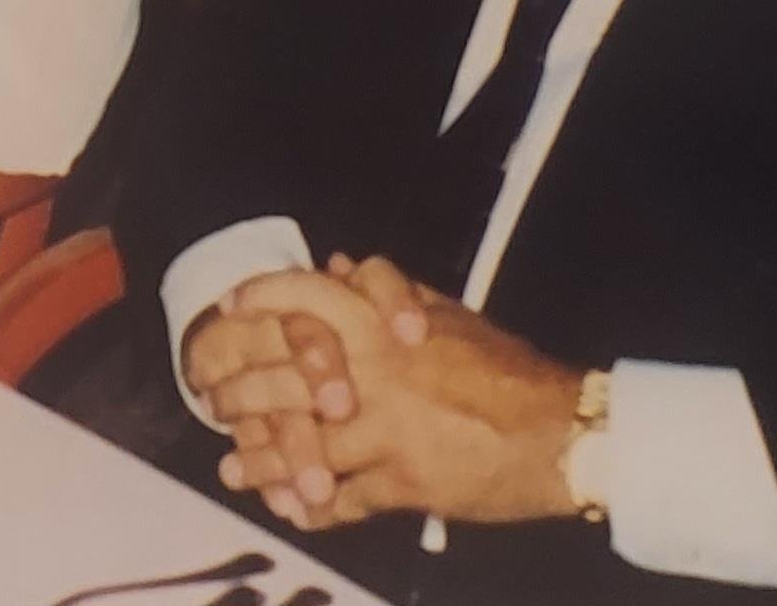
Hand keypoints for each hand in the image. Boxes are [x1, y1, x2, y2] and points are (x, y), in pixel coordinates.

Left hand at [219, 260, 585, 531]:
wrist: (563, 432)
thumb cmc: (508, 372)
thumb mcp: (448, 315)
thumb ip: (387, 293)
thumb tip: (336, 266)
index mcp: (388, 323)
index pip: (306, 295)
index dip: (259, 301)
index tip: (227, 311)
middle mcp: (379, 370)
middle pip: (284, 377)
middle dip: (238, 390)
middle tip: (214, 400)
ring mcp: (387, 428)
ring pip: (301, 445)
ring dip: (261, 460)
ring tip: (235, 468)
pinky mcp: (403, 482)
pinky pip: (340, 499)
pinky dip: (310, 507)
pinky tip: (293, 509)